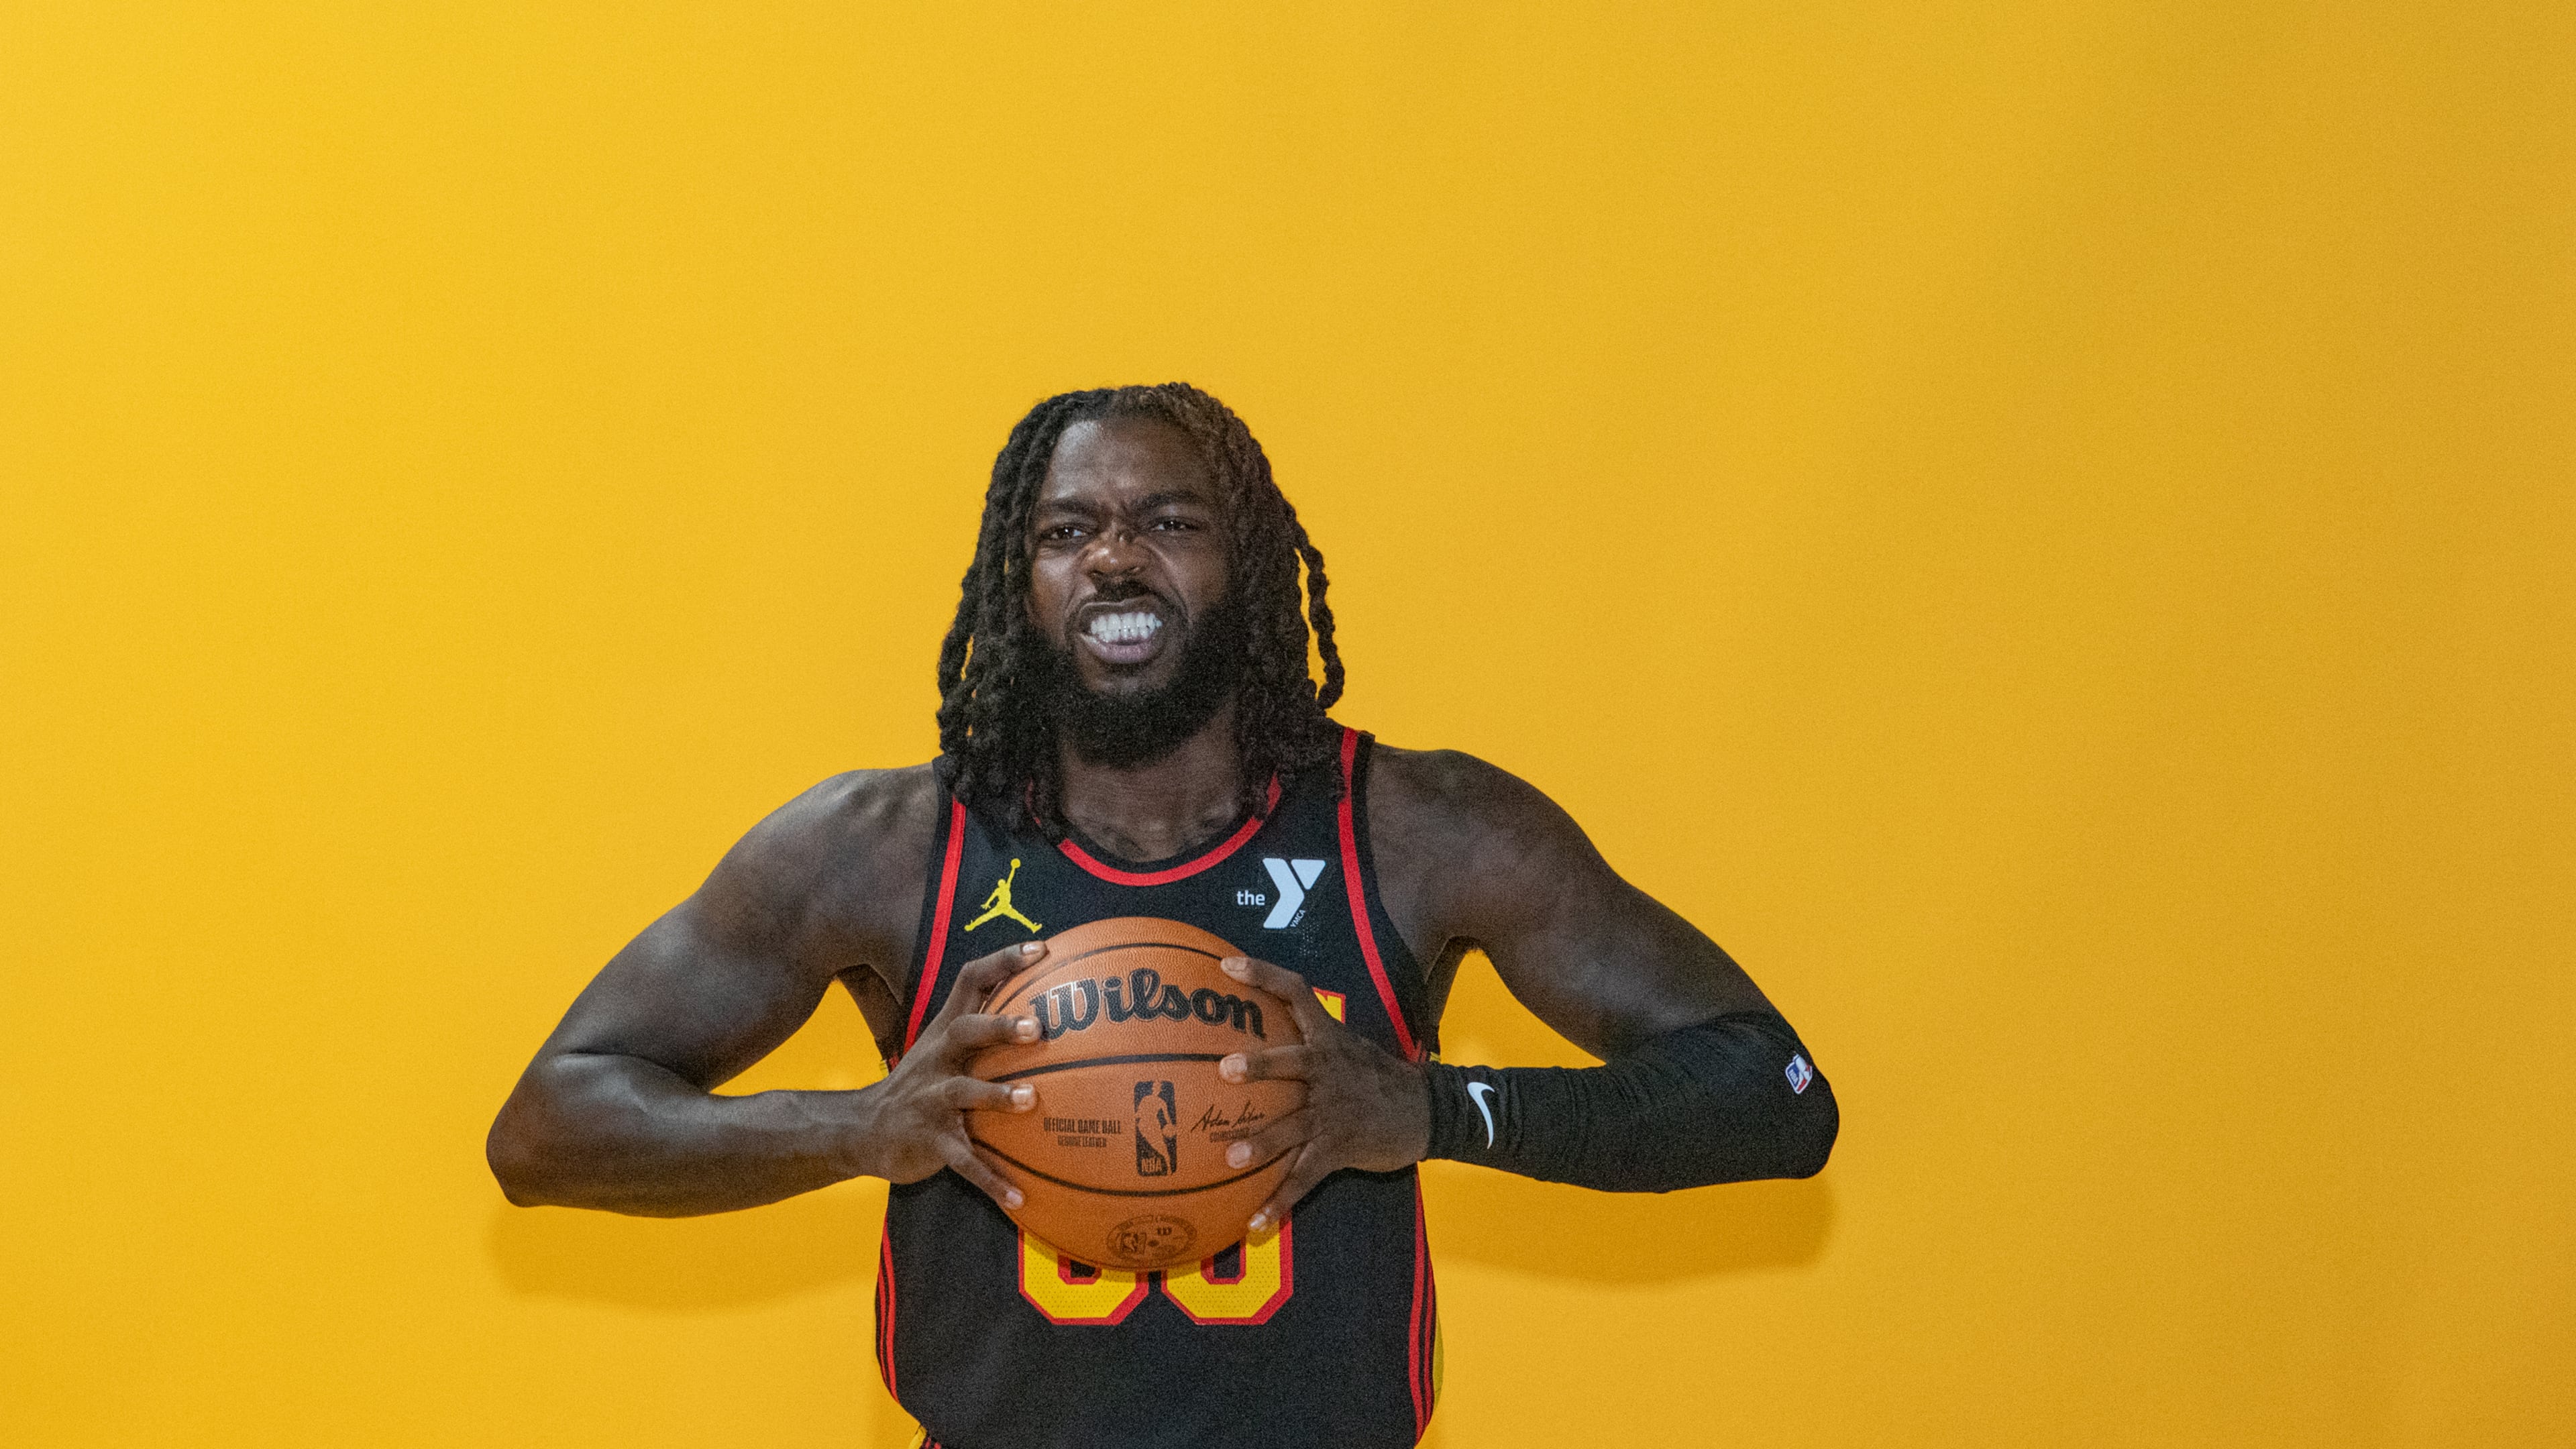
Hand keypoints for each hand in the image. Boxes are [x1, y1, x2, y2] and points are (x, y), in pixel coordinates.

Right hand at [855, 940, 1046, 1208]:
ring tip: (1030, 1100)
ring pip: (963, 1093)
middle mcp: (937, 1059)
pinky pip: (963, 1162)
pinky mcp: (928, 1141)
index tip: (1041, 950)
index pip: (970, 982)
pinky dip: (991, 1179)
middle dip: (999, 1026)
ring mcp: (929, 1100)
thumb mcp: (941, 1047)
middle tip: (1037, 1028)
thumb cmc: (919, 1085)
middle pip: (965, 1031)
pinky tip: (1020, 1197)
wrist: (861, 1130)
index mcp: (945, 1032)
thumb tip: (1047, 1004)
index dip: (1003, 962)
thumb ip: (984, 1026)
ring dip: (996, 1096)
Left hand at [1216, 954, 1429, 1233]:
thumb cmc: (1378, 1078)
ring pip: (1294, 1127)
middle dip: (1261, 1066)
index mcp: (1329, 1040)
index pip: (1296, 994)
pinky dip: (1279, 1202)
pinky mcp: (1341, 1148)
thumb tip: (1258, 1027)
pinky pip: (1305, 1178)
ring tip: (1230, 1157)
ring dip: (1263, 1143)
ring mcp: (1335, 1112)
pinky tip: (1254, 1223)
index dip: (1263, 975)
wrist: (1429, 1113)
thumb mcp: (1349, 1047)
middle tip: (1226, 1070)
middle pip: (1292, 1064)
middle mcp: (1329, 1072)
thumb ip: (1311, 1039)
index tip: (1226, 964)